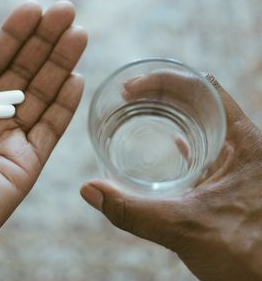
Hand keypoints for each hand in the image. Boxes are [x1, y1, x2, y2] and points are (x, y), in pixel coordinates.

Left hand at [0, 0, 86, 279]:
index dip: (11, 35)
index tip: (32, 8)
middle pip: (21, 74)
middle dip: (43, 42)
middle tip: (65, 11)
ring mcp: (5, 145)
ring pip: (39, 98)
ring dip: (59, 65)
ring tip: (78, 34)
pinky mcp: (22, 169)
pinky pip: (48, 132)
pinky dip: (64, 106)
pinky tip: (77, 78)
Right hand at [81, 74, 261, 280]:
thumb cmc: (247, 254)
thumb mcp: (184, 228)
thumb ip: (132, 211)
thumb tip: (89, 190)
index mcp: (243, 141)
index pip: (202, 87)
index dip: (164, 79)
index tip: (131, 89)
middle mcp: (242, 144)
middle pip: (198, 99)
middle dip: (159, 93)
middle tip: (126, 97)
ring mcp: (236, 161)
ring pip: (199, 121)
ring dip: (168, 114)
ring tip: (137, 113)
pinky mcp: (229, 178)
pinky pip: (204, 146)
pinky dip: (181, 139)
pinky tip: (167, 145)